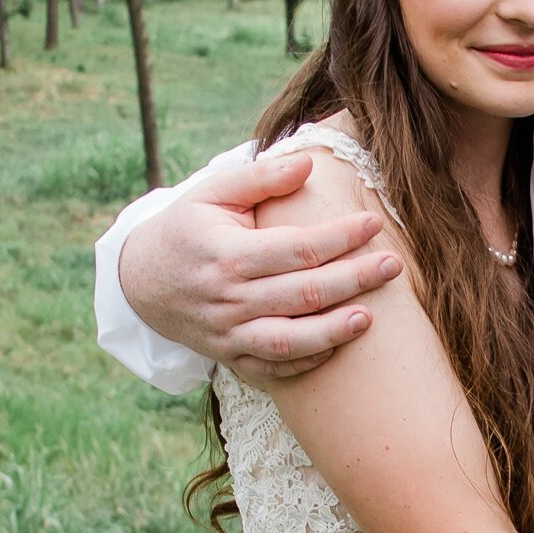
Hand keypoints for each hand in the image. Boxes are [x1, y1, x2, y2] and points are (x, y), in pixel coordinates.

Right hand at [117, 144, 401, 377]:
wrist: (141, 281)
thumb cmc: (187, 228)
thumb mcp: (213, 192)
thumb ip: (260, 176)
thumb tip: (308, 163)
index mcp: (227, 254)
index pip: (296, 248)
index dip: (339, 237)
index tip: (373, 225)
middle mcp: (229, 299)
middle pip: (302, 294)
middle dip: (353, 280)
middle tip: (392, 266)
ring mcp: (229, 334)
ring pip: (289, 342)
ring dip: (333, 332)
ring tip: (370, 317)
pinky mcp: (230, 357)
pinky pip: (274, 369)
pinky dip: (307, 362)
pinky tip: (337, 346)